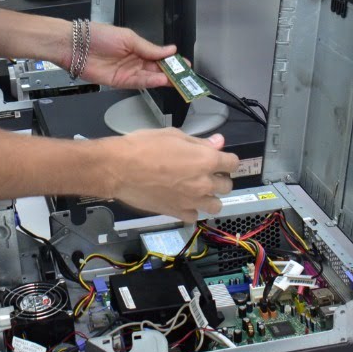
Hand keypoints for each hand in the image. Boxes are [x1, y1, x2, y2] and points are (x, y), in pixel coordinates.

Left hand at [74, 23, 175, 89]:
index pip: (159, 56)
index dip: (172, 61)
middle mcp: (133, 60)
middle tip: (185, 76)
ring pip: (150, 78)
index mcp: (137, 47)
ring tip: (176, 79)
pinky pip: (139, 83)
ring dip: (163, 79)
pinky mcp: (119, 82)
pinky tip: (161, 81)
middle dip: (171, 73)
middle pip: (156, 69)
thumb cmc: (98, 35)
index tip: (185, 64)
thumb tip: (169, 50)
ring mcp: (127, 72)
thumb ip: (149, 48)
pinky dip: (151, 83)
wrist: (76, 46)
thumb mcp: (128, 37)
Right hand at [104, 131, 237, 222]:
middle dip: (220, 178)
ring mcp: (191, 200)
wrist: (119, 168)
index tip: (221, 159)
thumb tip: (218, 142)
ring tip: (199, 190)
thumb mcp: (173, 135)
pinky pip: (195, 216)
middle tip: (206, 173)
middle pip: (227, 186)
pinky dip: (192, 210)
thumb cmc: (144, 146)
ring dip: (211, 197)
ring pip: (216, 205)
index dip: (227, 159)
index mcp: (206, 160)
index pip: (232, 163)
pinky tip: (183, 201)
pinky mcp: (177, 212)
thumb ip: (199, 142)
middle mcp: (203, 183)